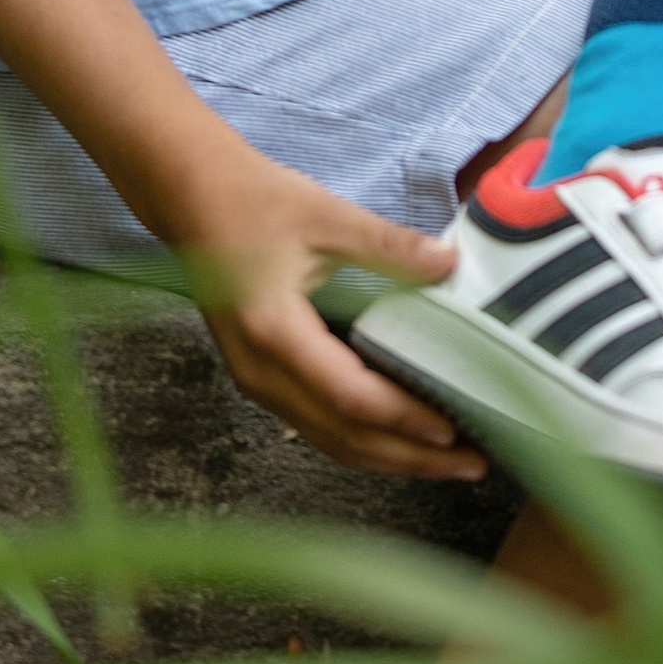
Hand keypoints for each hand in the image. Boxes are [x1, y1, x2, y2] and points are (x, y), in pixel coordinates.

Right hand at [155, 146, 483, 480]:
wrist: (191, 199)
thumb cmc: (254, 202)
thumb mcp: (326, 215)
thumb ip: (388, 245)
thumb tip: (449, 265)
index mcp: (275, 333)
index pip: (350, 398)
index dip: (404, 419)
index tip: (455, 428)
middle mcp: (260, 373)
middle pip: (342, 437)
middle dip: (408, 458)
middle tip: (471, 464)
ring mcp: (255, 382)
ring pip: (328, 441)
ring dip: (387, 457)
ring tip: (444, 463)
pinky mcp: (260, 379)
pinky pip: (315, 425)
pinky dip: (360, 438)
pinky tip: (397, 437)